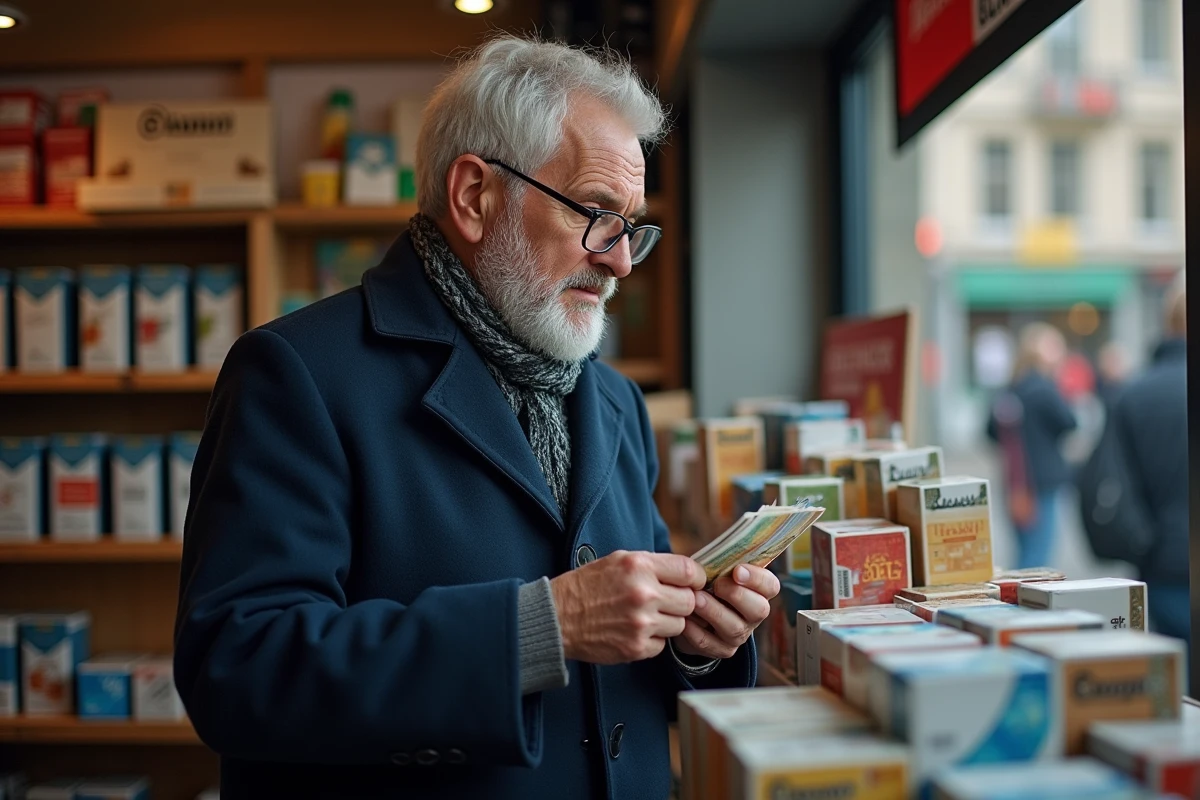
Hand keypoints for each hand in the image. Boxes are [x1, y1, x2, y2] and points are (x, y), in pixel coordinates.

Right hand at [550, 550, 705, 664]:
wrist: (557, 618)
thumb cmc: (586, 586)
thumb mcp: (618, 560)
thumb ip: (652, 565)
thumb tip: (685, 574)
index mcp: (639, 566)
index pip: (688, 570)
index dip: (696, 578)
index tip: (694, 583)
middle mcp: (643, 594)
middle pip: (689, 601)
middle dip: (682, 602)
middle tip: (667, 602)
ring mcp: (641, 623)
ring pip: (679, 625)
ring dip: (667, 622)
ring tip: (645, 617)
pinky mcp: (636, 648)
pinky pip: (662, 645)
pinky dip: (652, 640)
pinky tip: (633, 631)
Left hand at [672, 565, 778, 659]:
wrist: (690, 611)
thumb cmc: (707, 583)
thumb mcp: (715, 569)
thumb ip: (721, 561)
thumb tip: (720, 551)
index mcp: (758, 591)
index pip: (770, 586)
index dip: (757, 579)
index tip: (737, 570)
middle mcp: (753, 614)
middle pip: (759, 610)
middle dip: (737, 595)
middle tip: (717, 585)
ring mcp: (739, 634)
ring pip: (734, 628)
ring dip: (714, 612)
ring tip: (697, 600)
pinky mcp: (721, 650)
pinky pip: (711, 644)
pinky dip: (696, 631)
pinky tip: (685, 619)